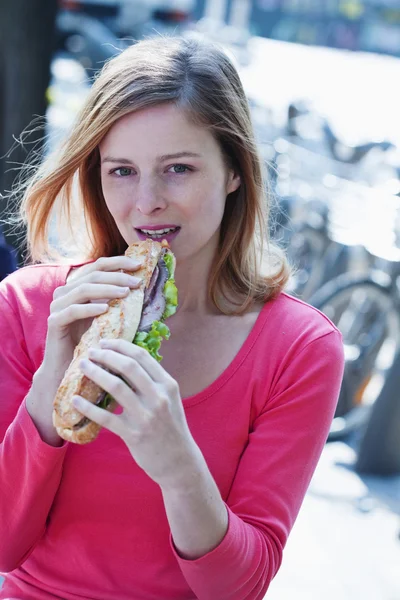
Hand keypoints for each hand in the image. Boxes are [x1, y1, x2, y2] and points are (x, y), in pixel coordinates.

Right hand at [42, 256, 142, 380]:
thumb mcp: (106, 316)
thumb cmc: (91, 341)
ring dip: (107, 289)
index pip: (98, 266)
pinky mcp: (54, 322)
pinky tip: (105, 309)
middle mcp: (64, 292)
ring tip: (125, 293)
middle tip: (137, 282)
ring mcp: (57, 306)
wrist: (69, 368)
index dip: (118, 263)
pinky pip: (73, 310)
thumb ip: (116, 300)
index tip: (139, 265)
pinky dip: (90, 308)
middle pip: (93, 275)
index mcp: (76, 286)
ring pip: (83, 290)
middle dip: (117, 276)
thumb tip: (141, 286)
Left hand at [72, 339, 196, 487]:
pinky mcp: (134, 434)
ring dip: (95, 373)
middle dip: (106, 355)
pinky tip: (75, 401)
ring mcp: (147, 416)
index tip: (105, 342)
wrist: (179, 461)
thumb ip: (152, 382)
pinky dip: (88, 407)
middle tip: (90, 352)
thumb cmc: (170, 428)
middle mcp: (159, 397)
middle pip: (128, 366)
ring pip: (115, 386)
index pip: (142, 356)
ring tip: (82, 367)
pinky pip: (106, 417)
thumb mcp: (169, 400)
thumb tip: (124, 362)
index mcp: (168, 384)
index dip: (121, 345)